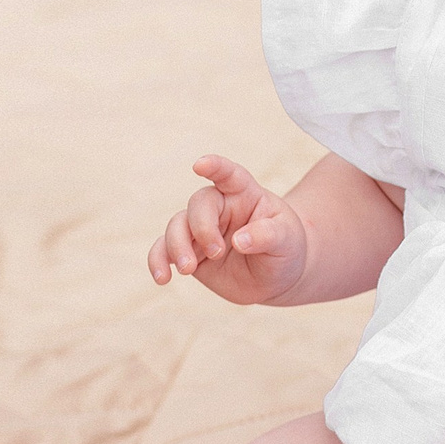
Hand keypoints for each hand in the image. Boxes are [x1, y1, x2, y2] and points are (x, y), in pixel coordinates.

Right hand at [147, 155, 306, 305]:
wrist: (278, 277)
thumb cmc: (286, 248)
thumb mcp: (287, 239)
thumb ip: (267, 235)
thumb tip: (240, 240)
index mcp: (244, 193)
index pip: (229, 174)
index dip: (215, 167)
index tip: (200, 165)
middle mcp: (219, 207)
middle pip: (198, 205)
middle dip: (201, 228)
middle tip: (216, 253)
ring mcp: (201, 230)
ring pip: (176, 227)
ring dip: (176, 246)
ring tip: (188, 270)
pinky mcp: (189, 252)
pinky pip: (163, 251)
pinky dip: (157, 262)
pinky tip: (162, 278)